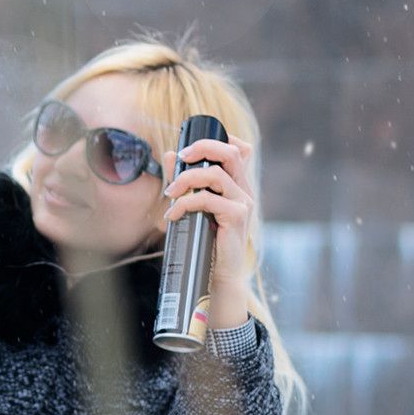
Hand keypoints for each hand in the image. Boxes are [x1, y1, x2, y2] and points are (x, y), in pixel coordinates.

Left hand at [162, 135, 256, 329]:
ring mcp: (243, 203)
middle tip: (180, 158)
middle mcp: (244, 190)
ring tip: (170, 194)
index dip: (219, 140)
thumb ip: (184, 180)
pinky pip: (208, 199)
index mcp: (237, 184)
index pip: (241, 149)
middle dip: (202, 148)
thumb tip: (171, 154)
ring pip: (215, 174)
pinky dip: (185, 203)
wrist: (216, 275)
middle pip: (232, 152)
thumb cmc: (204, 241)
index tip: (190, 149)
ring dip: (186, 179)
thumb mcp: (193, 206)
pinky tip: (172, 215)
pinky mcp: (237, 217)